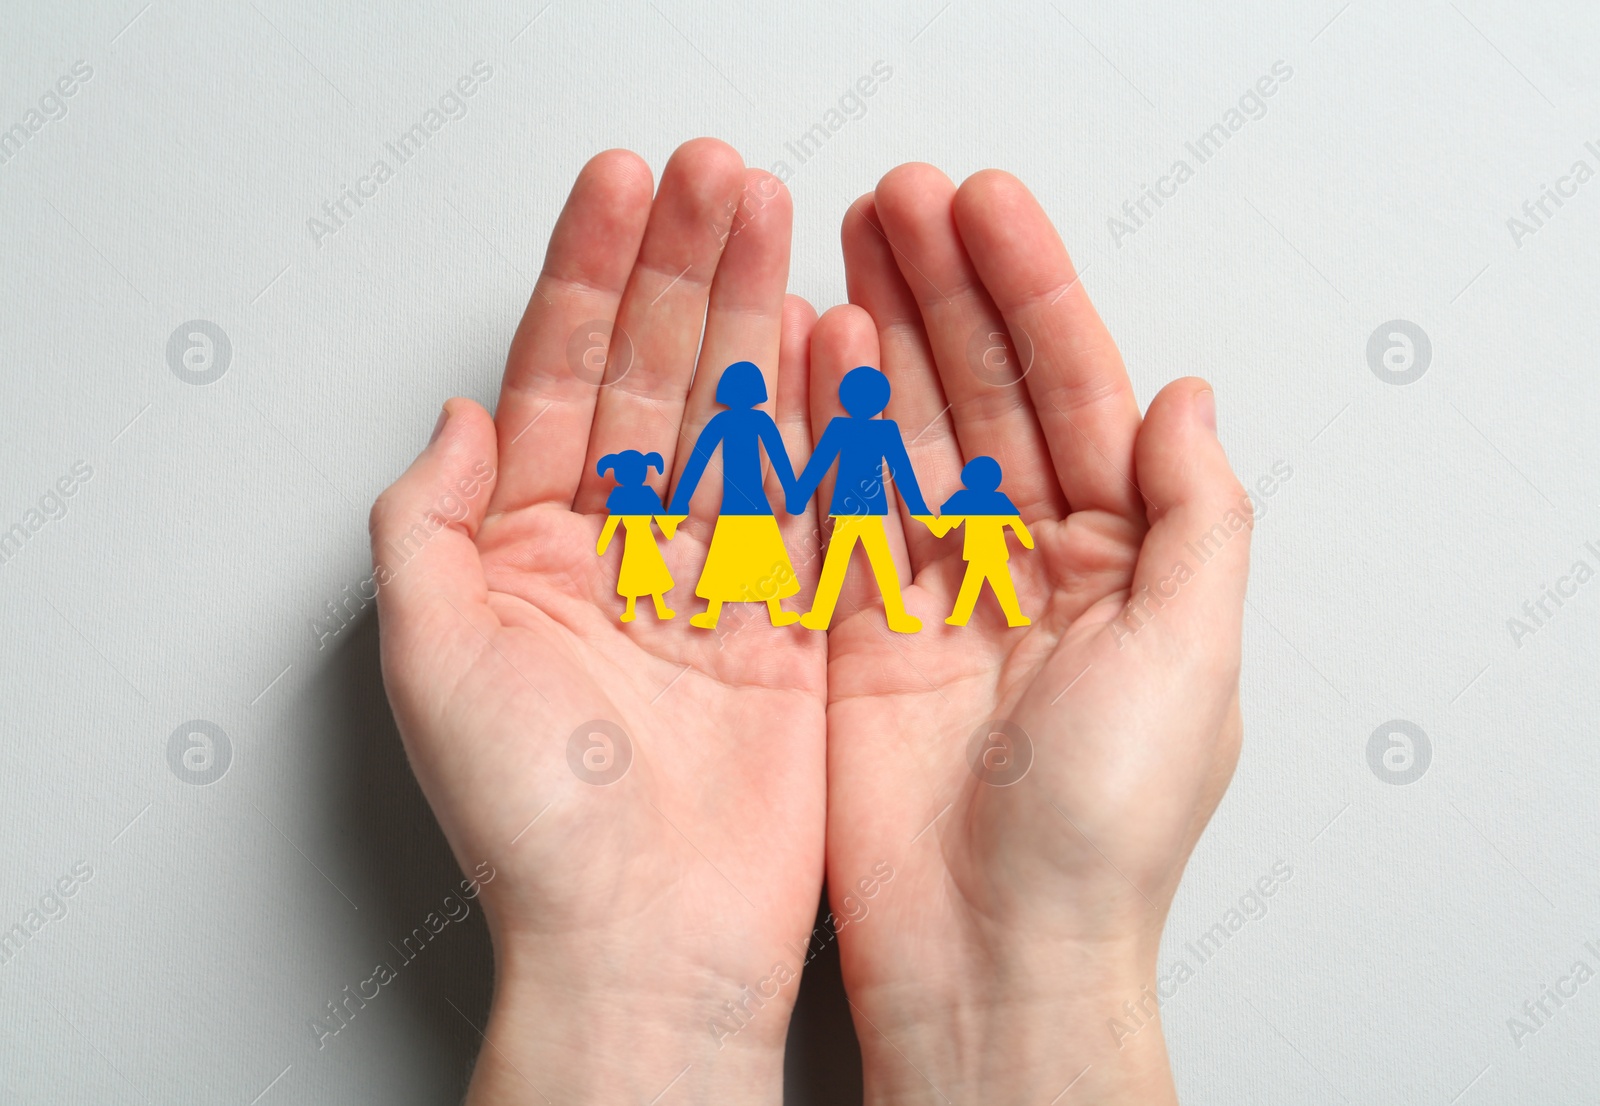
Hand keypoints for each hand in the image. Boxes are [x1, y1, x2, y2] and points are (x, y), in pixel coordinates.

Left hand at [370, 140, 825, 1104]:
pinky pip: (813, 494)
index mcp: (530, 550)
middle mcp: (623, 553)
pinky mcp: (792, 620)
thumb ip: (430, 522)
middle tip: (720, 175)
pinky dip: (824, 414)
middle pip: (657, 376)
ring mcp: (714, 580)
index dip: (590, 274)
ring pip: (739, 415)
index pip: (560, 376)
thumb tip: (458, 417)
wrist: (649, 944)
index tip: (625, 189)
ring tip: (774, 219)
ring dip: (754, 314)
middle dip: (686, 268)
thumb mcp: (432, 658)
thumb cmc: (537, 827)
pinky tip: (829, 336)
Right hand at [811, 165, 1249, 1103]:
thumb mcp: (1191, 658)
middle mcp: (1027, 561)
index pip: (1075, 392)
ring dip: (880, 335)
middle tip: (896, 198)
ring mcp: (935, 588)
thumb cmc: (1102, 831)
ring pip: (905, 430)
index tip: (984, 210)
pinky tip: (810, 354)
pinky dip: (822, 427)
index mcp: (1120, 559)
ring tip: (846, 243)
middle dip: (944, 290)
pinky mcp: (857, 626)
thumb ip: (1197, 517)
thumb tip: (1190, 396)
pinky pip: (838, 503)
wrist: (990, 953)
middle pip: (983, 391)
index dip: (1032, 293)